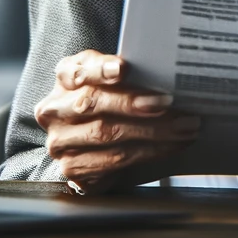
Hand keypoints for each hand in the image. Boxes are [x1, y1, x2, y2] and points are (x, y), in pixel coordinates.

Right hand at [34, 50, 199, 192]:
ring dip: (151, 132)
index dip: (100, 70)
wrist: (93, 141)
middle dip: (134, 104)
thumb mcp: (112, 79)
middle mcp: (55, 110)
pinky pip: (112, 162)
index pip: (78, 70)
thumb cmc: (110, 99)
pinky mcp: (73, 169)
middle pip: (93, 104)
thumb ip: (127, 74)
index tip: (123, 68)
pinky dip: (147, 153)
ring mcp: (60, 142)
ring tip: (182, 127)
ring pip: (106, 135)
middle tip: (169, 102)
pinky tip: (169, 146)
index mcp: (65, 76)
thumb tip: (167, 70)